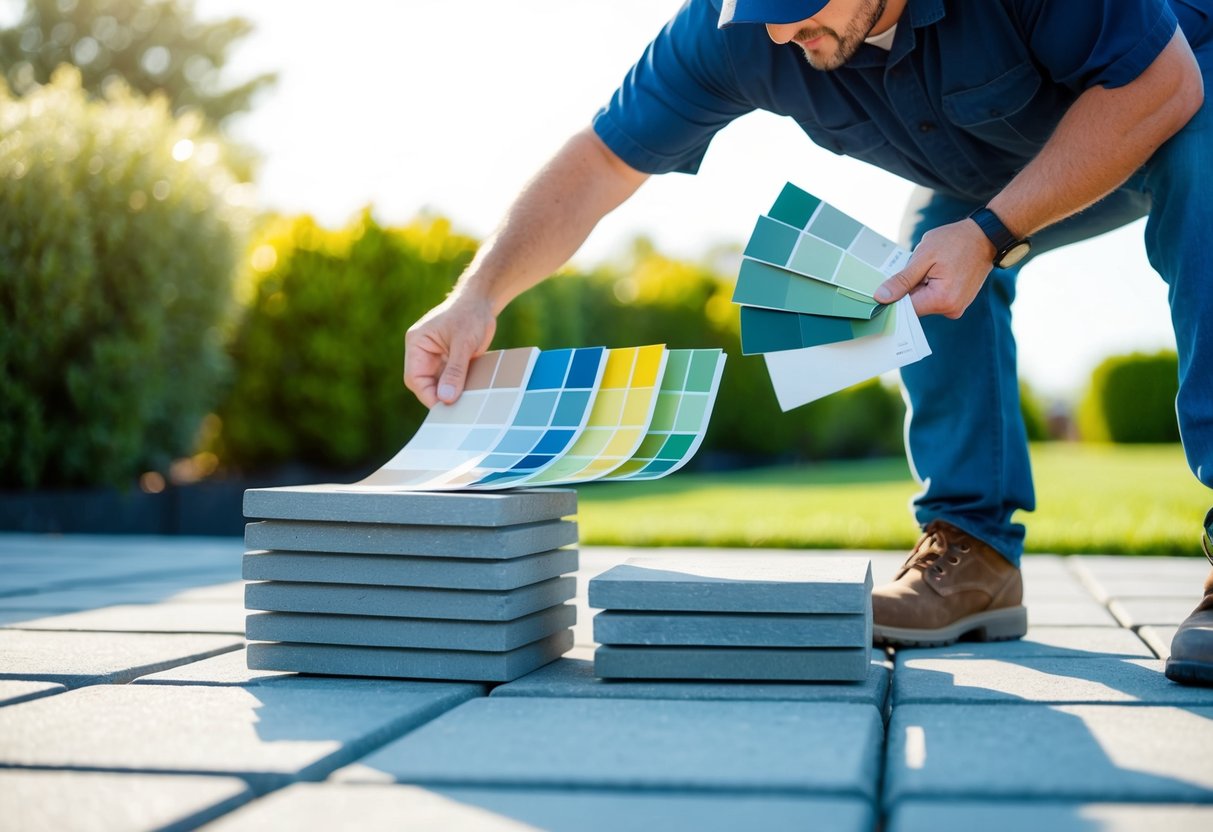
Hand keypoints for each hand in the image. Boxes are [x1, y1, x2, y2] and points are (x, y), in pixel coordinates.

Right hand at [403, 294, 496, 406]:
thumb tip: (446, 398)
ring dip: (451, 394)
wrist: (482, 302)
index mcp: (417, 344)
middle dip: (439, 396)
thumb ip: (455, 371)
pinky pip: (450, 380)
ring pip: (438, 384)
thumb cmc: (470, 315)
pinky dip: (459, 388)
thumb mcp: (463, 343)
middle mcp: (422, 352)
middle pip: (424, 384)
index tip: (444, 408)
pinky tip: (471, 394)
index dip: (428, 395)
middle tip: (458, 411)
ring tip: (467, 404)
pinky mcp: (449, 361)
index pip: (415, 377)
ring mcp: (435, 358)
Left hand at [873, 219, 995, 318]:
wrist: (985, 237)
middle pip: (915, 306)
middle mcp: (951, 309)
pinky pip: (934, 298)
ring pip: (924, 301)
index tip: (888, 285)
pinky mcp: (957, 302)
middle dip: (909, 289)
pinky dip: (929, 286)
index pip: (906, 309)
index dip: (894, 297)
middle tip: (916, 268)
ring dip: (919, 286)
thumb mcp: (923, 256)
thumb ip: (902, 280)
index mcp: (942, 300)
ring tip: (931, 267)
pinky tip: (936, 271)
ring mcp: (956, 307)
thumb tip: (882, 297)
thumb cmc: (956, 242)